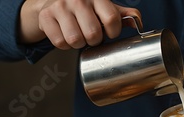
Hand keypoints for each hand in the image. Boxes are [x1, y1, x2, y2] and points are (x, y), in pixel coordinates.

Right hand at [20, 0, 140, 48]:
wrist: (53, 2)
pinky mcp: (46, 16)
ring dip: (79, 44)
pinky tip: (66, 35)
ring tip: (79, 36)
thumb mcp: (104, 7)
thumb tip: (137, 22)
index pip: (112, 19)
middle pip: (93, 34)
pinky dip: (65, 45)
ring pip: (75, 40)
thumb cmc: (84, 8)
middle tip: (91, 36)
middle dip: (94, 40)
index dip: (113, 32)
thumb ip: (121, 14)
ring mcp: (60, 6)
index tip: (110, 33)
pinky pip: (60, 42)